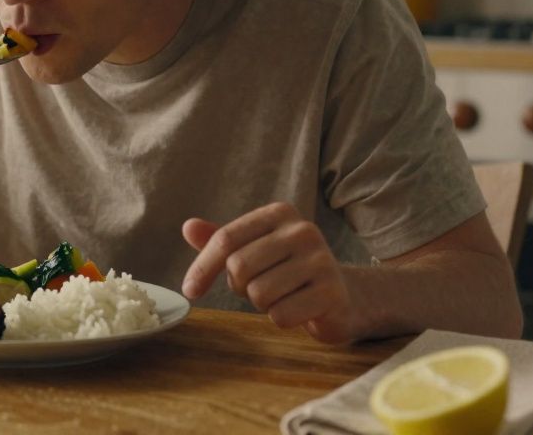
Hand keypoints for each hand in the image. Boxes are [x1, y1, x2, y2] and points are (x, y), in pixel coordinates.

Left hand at [181, 202, 357, 343]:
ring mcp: (321, 260)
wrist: (345, 296)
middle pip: (239, 266)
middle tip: (259, 287)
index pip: (226, 239)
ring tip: (282, 295)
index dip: (202, 267)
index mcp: (279, 213)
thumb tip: (187, 226)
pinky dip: (281, 319)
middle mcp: (302, 230)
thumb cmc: (289, 272)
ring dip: (262, 304)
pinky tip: (299, 309)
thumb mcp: (255, 250)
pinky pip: (281, 315)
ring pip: (259, 293)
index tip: (189, 290)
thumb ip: (221, 240)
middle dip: (240, 286)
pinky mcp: (332, 292)